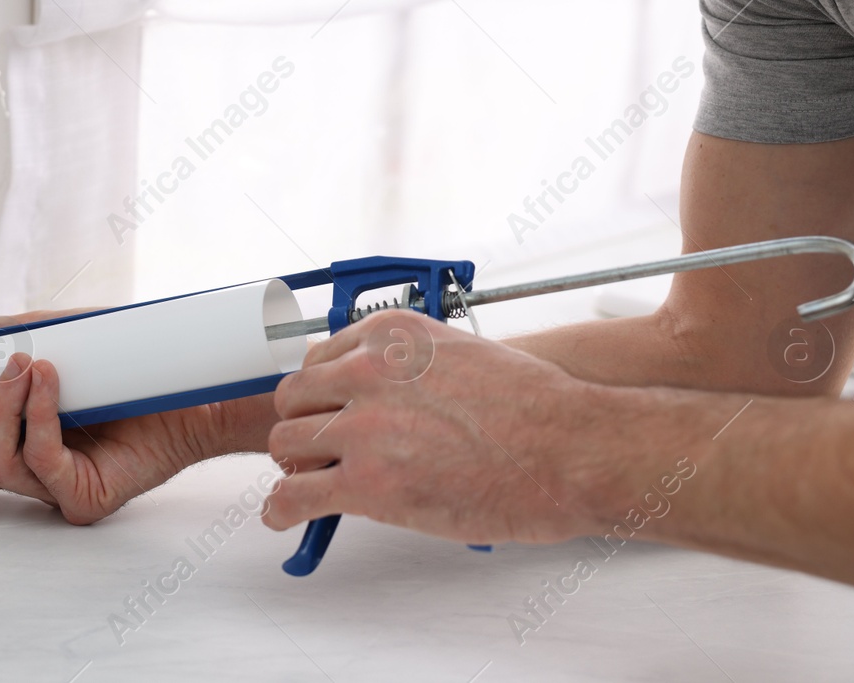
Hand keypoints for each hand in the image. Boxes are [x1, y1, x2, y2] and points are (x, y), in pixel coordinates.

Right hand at [0, 310, 277, 523]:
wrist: (189, 379)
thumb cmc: (120, 359)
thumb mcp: (44, 334)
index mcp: (4, 440)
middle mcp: (23, 471)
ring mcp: (52, 488)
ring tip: (25, 364)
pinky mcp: (85, 497)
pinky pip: (42, 465)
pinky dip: (38, 418)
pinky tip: (50, 381)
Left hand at [264, 311, 639, 544]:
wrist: (571, 451)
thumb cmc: (535, 408)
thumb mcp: (462, 353)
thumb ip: (410, 365)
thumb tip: (383, 388)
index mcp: (391, 335)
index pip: (318, 358)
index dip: (319, 393)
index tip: (322, 411)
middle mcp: (368, 372)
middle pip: (293, 398)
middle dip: (302, 426)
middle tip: (317, 450)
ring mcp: (365, 428)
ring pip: (287, 444)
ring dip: (295, 467)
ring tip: (309, 484)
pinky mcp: (369, 484)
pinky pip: (295, 495)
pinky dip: (282, 509)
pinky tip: (285, 517)